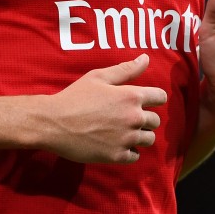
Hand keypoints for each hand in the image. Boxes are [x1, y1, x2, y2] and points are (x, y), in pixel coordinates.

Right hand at [44, 53, 166, 163]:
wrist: (54, 123)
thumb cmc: (75, 97)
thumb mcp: (99, 77)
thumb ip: (126, 69)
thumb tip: (146, 59)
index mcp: (131, 96)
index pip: (161, 97)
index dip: (155, 98)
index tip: (146, 101)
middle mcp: (133, 118)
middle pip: (155, 120)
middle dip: (146, 118)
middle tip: (127, 117)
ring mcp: (126, 139)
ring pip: (148, 139)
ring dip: (140, 135)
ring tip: (123, 131)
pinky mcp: (117, 156)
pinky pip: (135, 156)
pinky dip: (129, 151)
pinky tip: (116, 144)